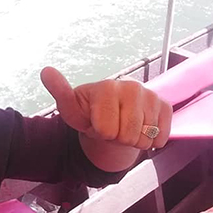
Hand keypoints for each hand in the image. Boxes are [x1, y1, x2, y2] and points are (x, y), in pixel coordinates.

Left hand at [41, 67, 172, 149]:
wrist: (111, 115)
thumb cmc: (89, 114)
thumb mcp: (71, 109)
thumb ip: (60, 92)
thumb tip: (45, 71)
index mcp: (107, 87)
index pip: (106, 130)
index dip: (100, 133)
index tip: (97, 123)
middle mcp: (132, 87)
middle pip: (127, 136)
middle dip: (117, 138)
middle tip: (112, 127)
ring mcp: (152, 95)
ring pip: (144, 139)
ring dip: (133, 140)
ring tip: (123, 127)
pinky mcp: (166, 106)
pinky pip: (161, 137)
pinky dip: (150, 141)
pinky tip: (140, 129)